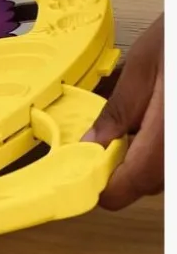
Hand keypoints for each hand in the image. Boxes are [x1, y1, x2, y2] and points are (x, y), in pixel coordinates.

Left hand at [87, 14, 162, 209]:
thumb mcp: (144, 67)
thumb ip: (119, 109)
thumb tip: (92, 143)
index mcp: (167, 132)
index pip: (135, 181)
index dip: (107, 186)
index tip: (85, 173)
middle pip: (150, 182)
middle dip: (123, 169)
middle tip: (103, 142)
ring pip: (163, 174)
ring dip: (143, 160)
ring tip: (133, 126)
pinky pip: (169, 159)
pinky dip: (158, 151)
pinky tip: (154, 122)